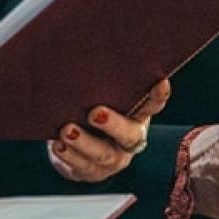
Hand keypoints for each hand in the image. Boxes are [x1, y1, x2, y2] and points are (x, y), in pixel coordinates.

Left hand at [48, 78, 171, 182]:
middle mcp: (130, 139)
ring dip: (84, 142)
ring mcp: (113, 159)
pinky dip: (69, 156)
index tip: (161, 82)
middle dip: (113, 124)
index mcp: (136, 116)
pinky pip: (83, 167)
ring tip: (67, 131)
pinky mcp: (93, 173)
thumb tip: (78, 46)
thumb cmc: (87, 108)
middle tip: (94, 112)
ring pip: (103, 154)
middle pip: (129, 135)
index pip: (152, 105)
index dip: (158, 96)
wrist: (75, 145)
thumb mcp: (97, 95)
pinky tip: (58, 145)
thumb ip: (98, 82)